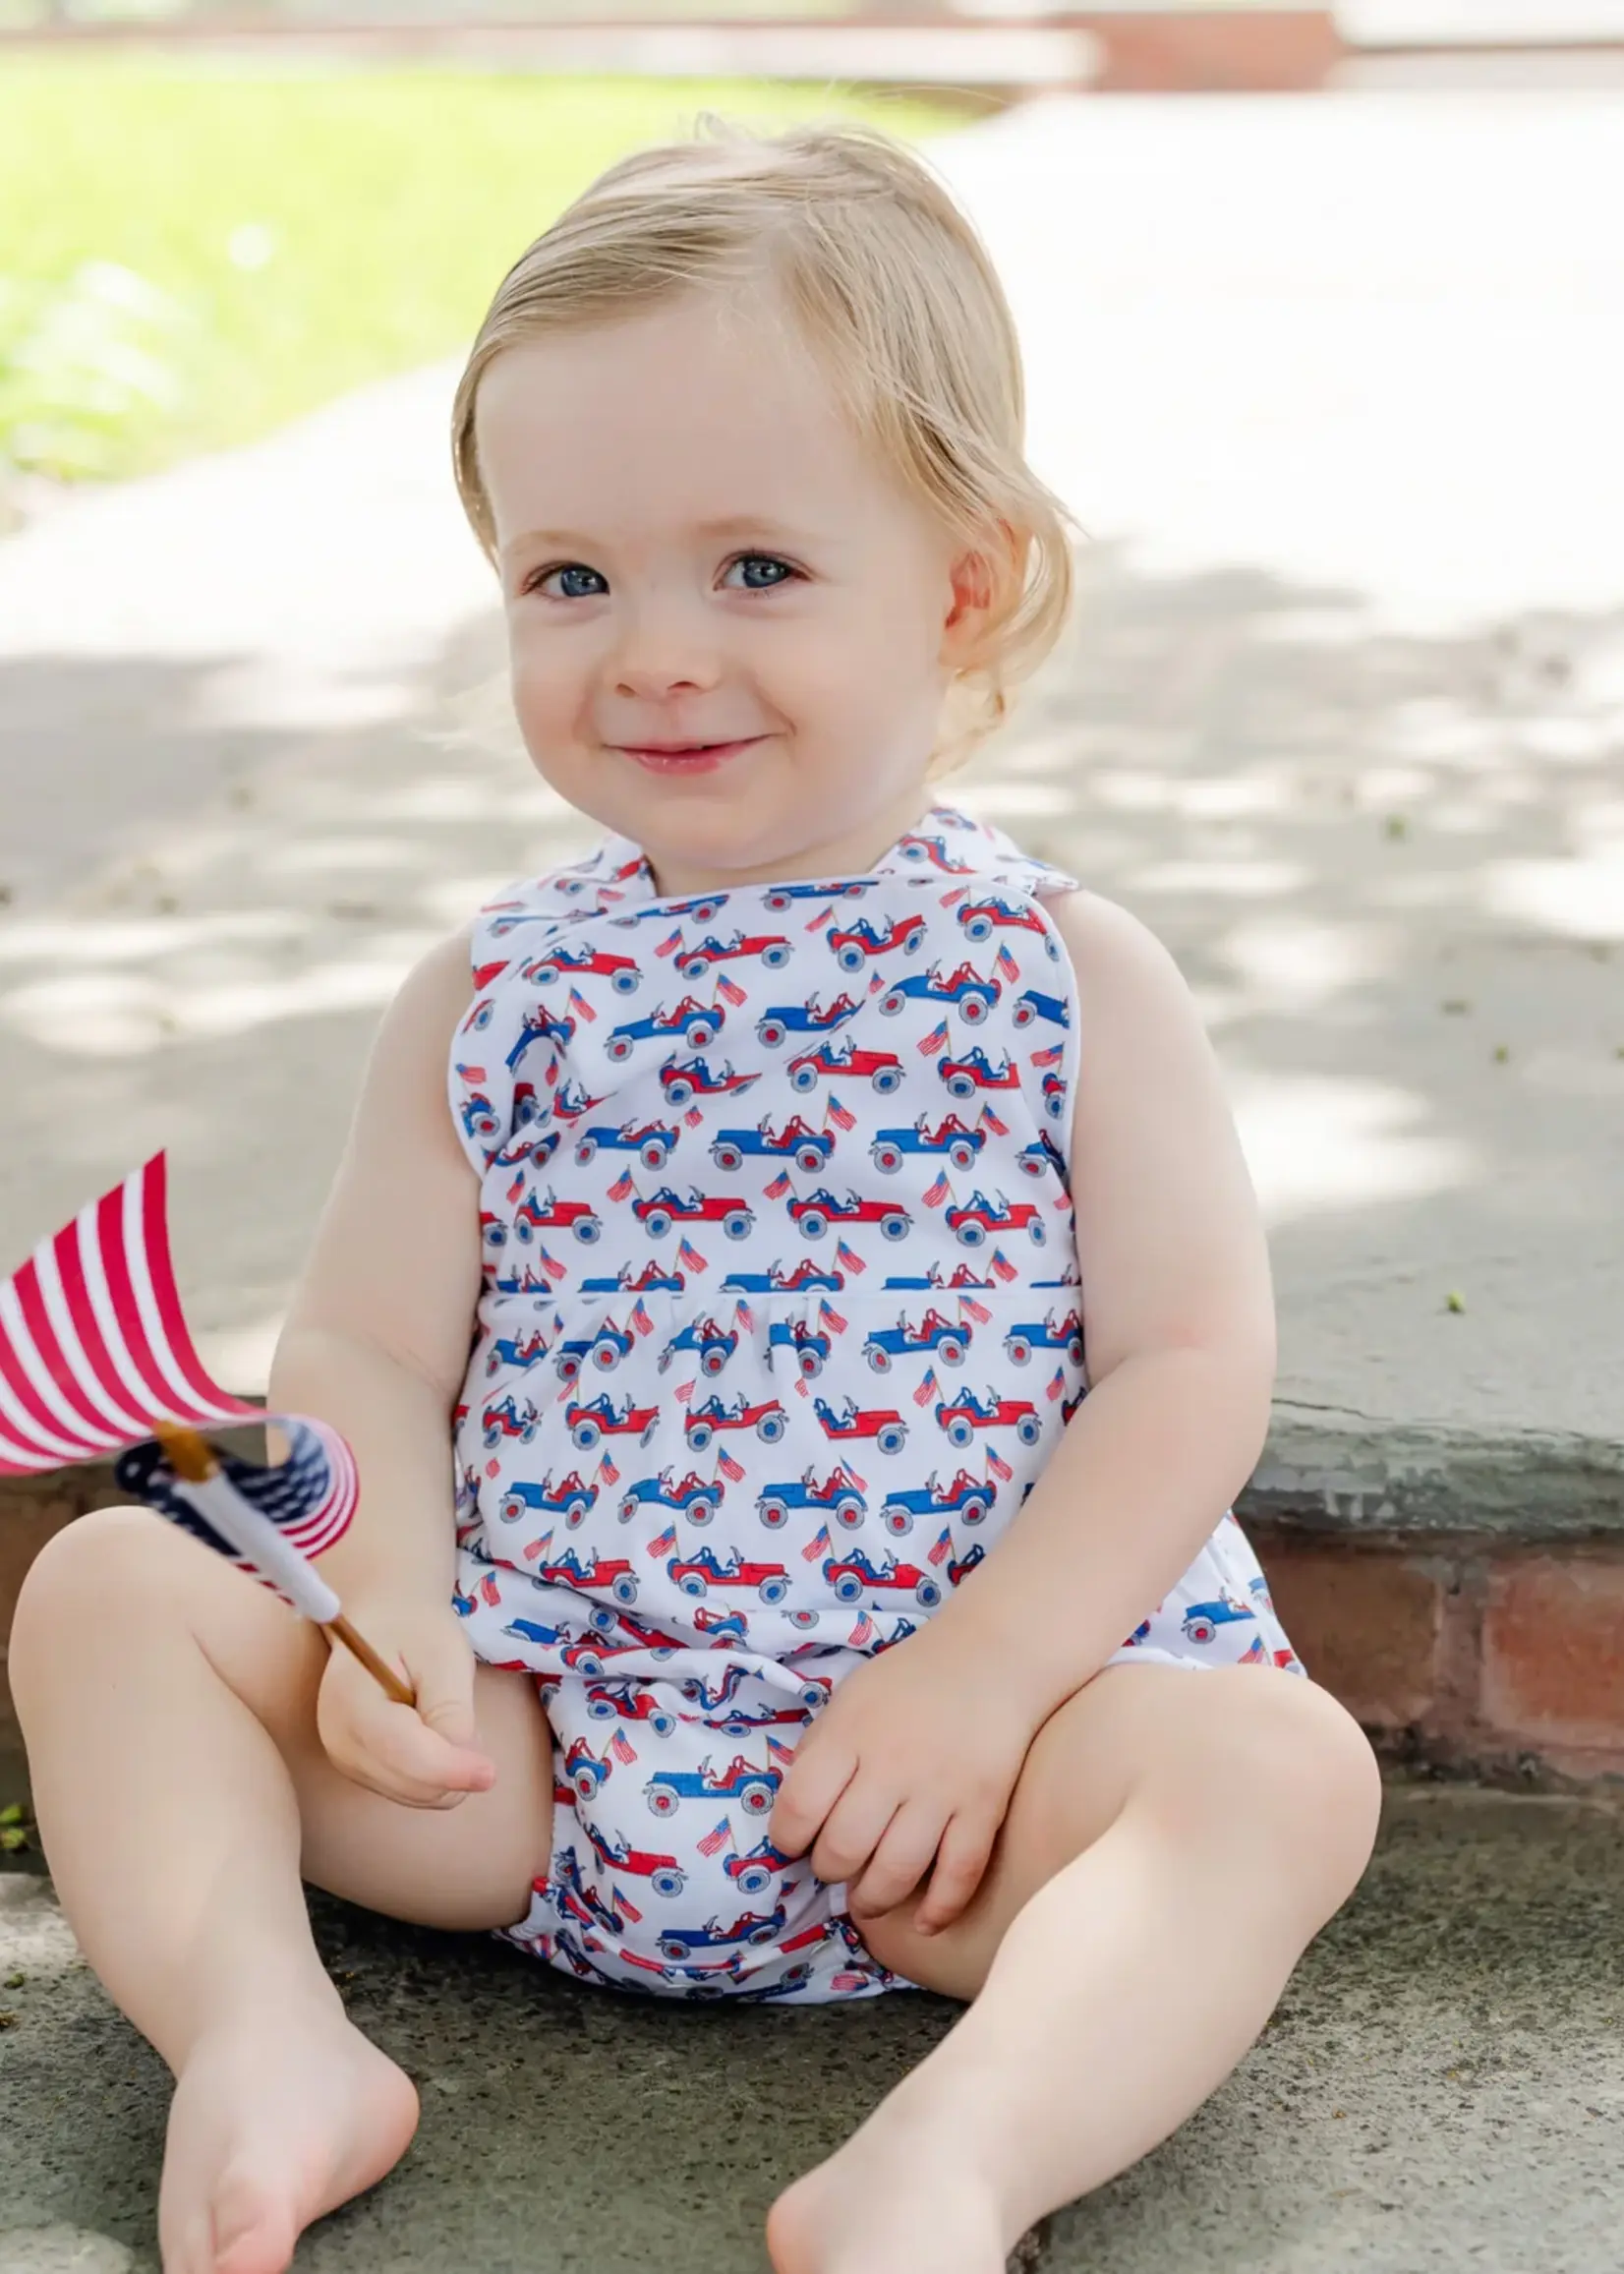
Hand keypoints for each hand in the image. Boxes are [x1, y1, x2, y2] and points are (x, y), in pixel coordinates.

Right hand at [316, 1593, 496, 1809]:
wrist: (383, 1621)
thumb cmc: (415, 1630)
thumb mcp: (444, 1656)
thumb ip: (453, 1711)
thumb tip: (464, 1763)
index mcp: (352, 1704)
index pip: (403, 1755)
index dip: (450, 1770)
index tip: (490, 1773)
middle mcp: (341, 1743)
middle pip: (411, 1785)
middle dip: (455, 1766)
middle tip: (470, 1719)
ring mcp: (346, 1761)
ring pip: (417, 1794)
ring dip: (448, 1770)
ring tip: (448, 1716)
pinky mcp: (361, 1771)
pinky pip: (413, 1789)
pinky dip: (436, 1772)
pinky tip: (435, 1733)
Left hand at [768, 1625, 1038, 1935]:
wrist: (991, 1657)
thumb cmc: (907, 1683)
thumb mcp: (848, 1701)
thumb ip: (821, 1753)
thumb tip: (795, 1817)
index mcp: (851, 1734)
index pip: (801, 1806)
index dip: (787, 1838)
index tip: (794, 1842)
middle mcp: (893, 1764)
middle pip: (845, 1848)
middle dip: (830, 1870)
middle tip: (835, 1865)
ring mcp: (942, 1789)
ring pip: (897, 1872)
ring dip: (872, 1899)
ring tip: (866, 1898)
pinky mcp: (984, 1808)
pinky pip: (960, 1874)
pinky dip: (939, 1909)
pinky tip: (922, 1921)